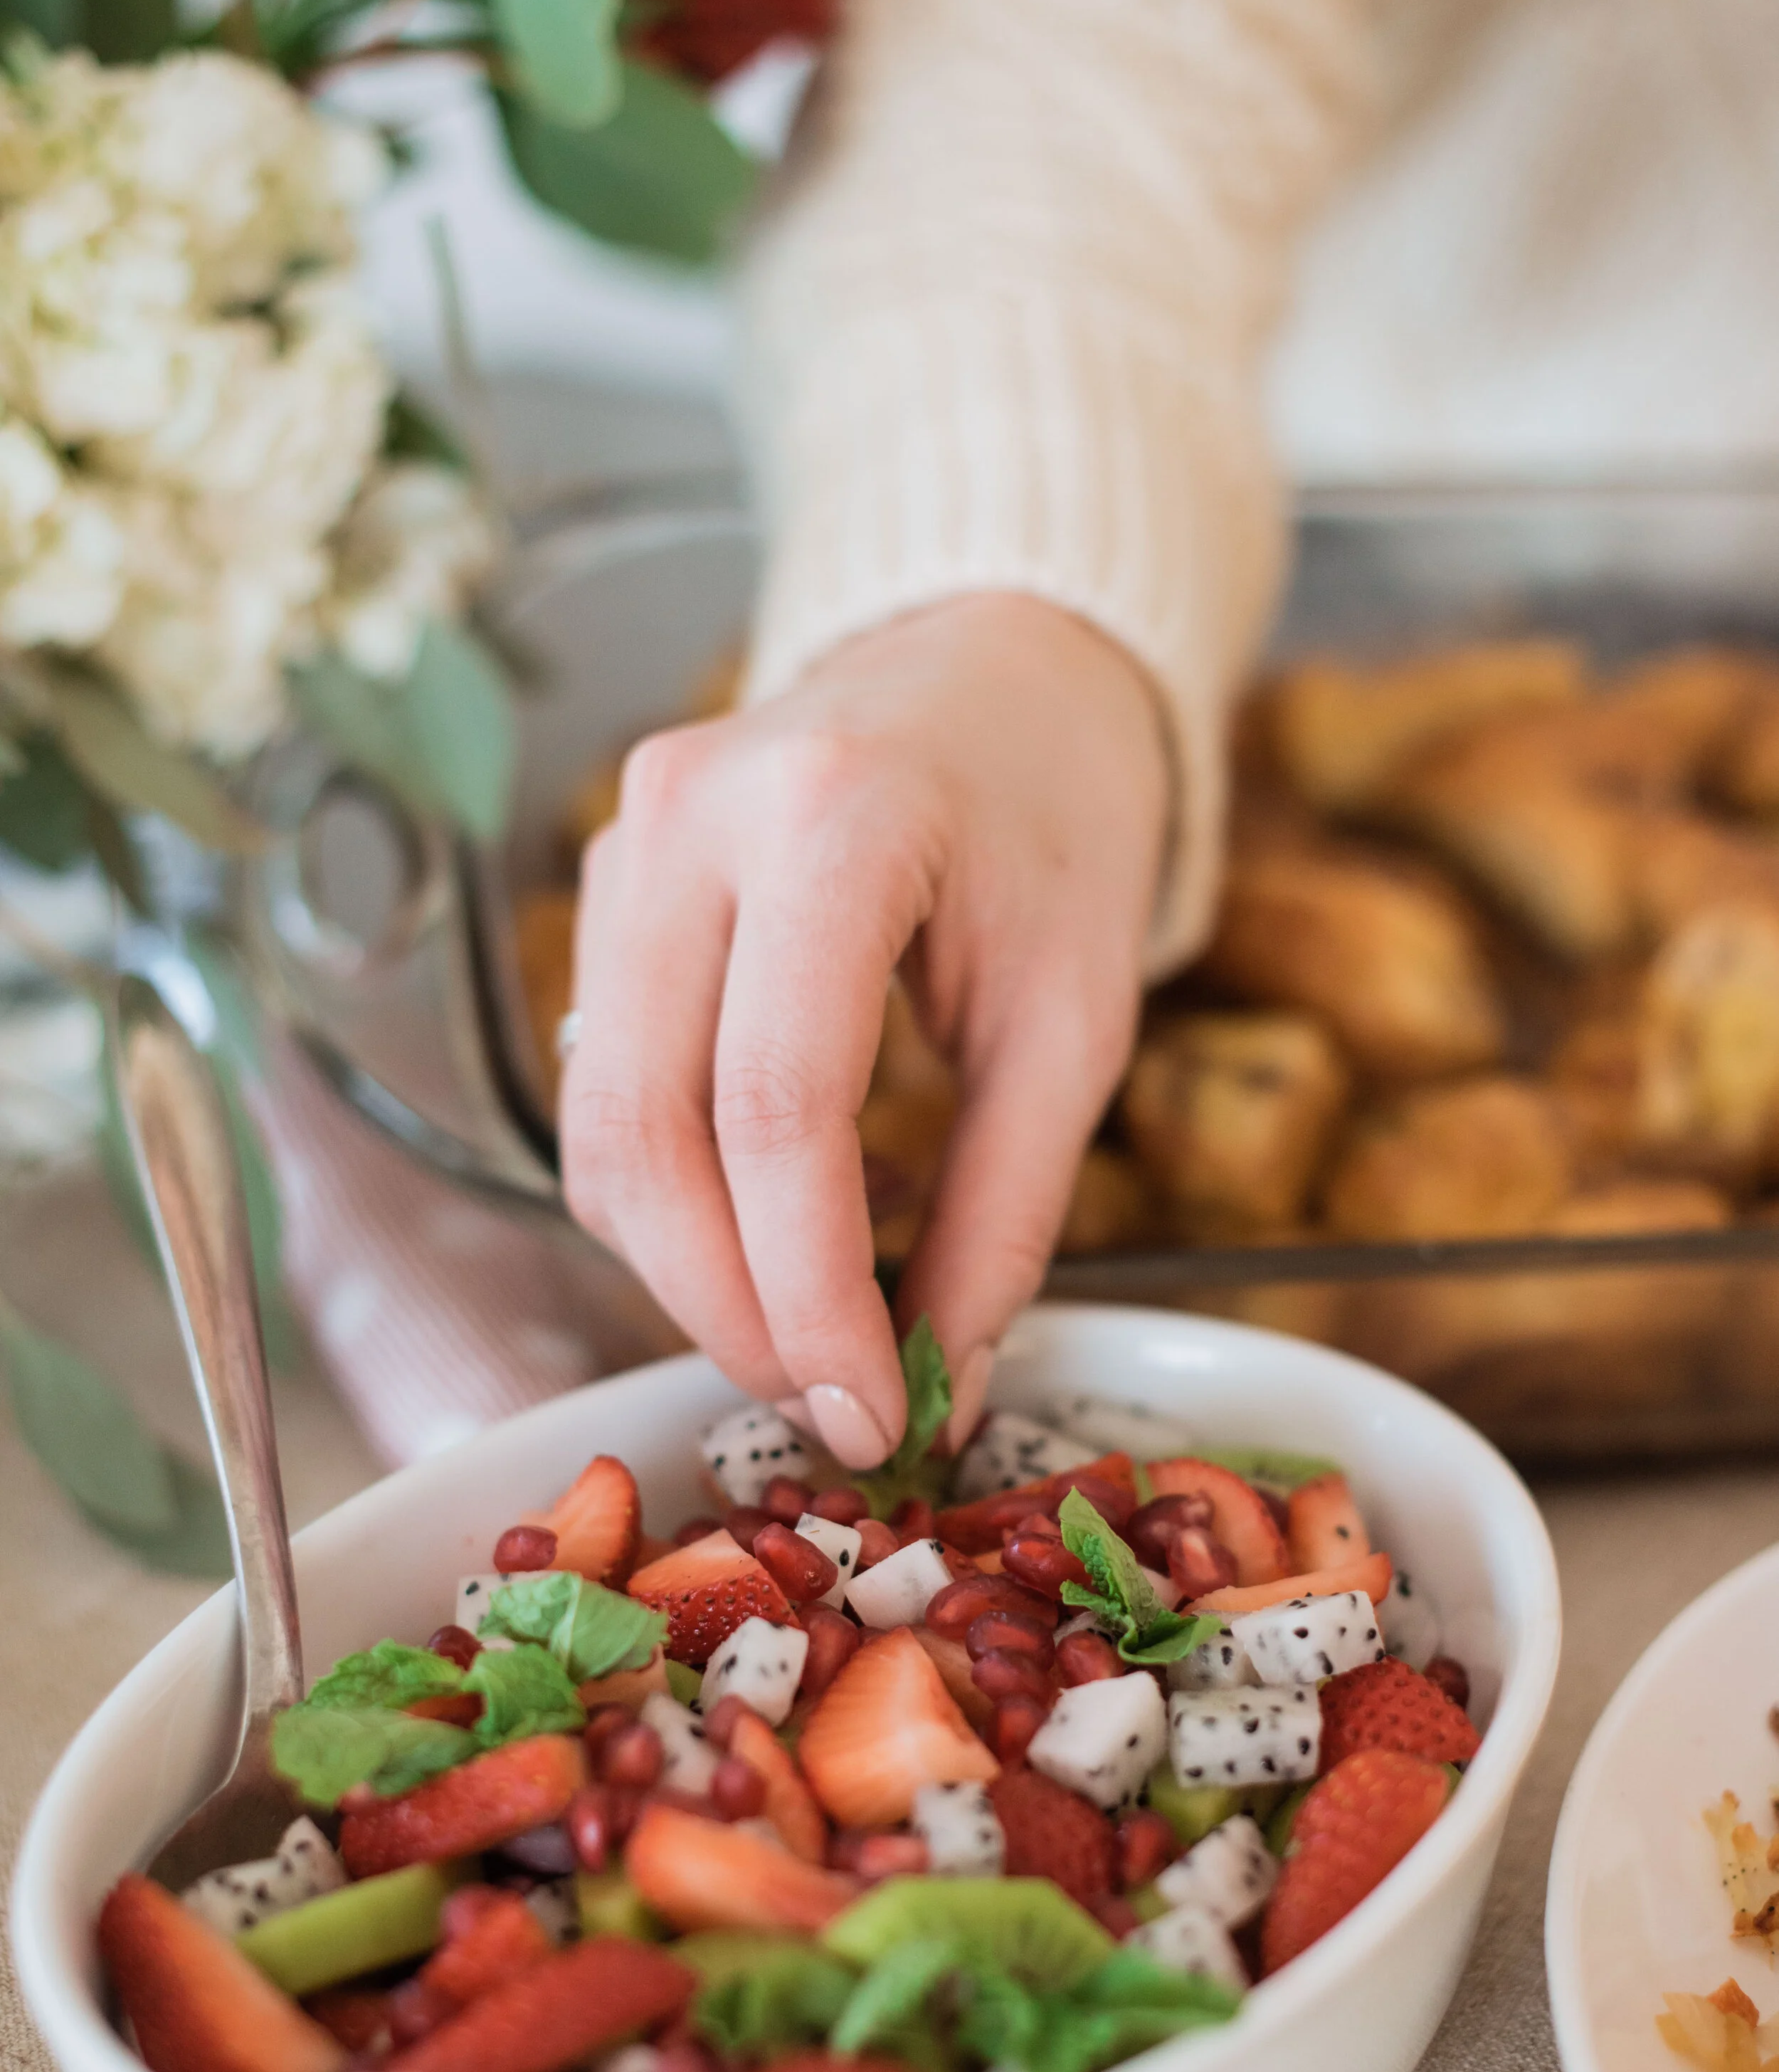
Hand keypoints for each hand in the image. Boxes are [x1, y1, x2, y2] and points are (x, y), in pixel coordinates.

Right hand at [558, 592, 1169, 1465]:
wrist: (996, 659)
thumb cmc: (1058, 817)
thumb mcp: (1078, 1015)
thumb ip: (1007, 1208)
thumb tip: (941, 1388)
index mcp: (832, 817)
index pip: (776, 1106)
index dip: (808, 1292)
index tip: (870, 1412)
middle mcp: (687, 819)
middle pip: (650, 1135)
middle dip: (732, 1310)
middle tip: (833, 1406)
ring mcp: (623, 847)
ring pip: (600, 1132)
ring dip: (689, 1272)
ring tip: (810, 1335)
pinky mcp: (605, 891)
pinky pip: (603, 1095)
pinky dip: (672, 1203)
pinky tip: (767, 1237)